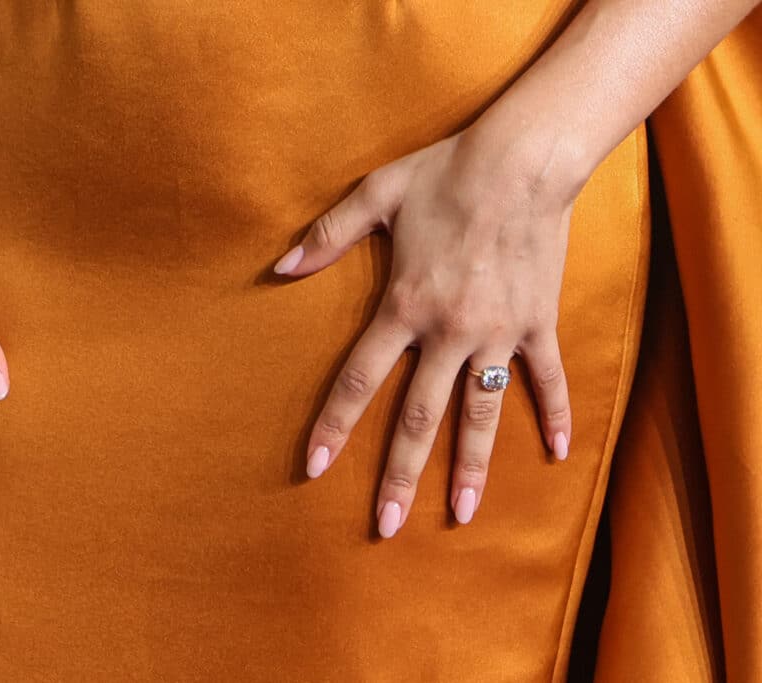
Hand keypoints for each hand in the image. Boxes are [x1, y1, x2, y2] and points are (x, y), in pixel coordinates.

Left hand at [272, 128, 574, 535]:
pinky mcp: (538, 322)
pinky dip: (556, 414)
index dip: (334, 425)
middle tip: (385, 526)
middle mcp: (449, 332)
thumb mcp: (375, 195)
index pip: (360, 379)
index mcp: (404, 306)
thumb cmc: (445, 173)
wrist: (522, 158)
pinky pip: (547, 378)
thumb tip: (279, 266)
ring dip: (469, 467)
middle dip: (398, 475)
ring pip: (481, 413)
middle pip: (418, 417)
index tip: (314, 468)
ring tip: (461, 515)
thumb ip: (326, 235)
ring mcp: (498, 332)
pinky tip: (558, 454)